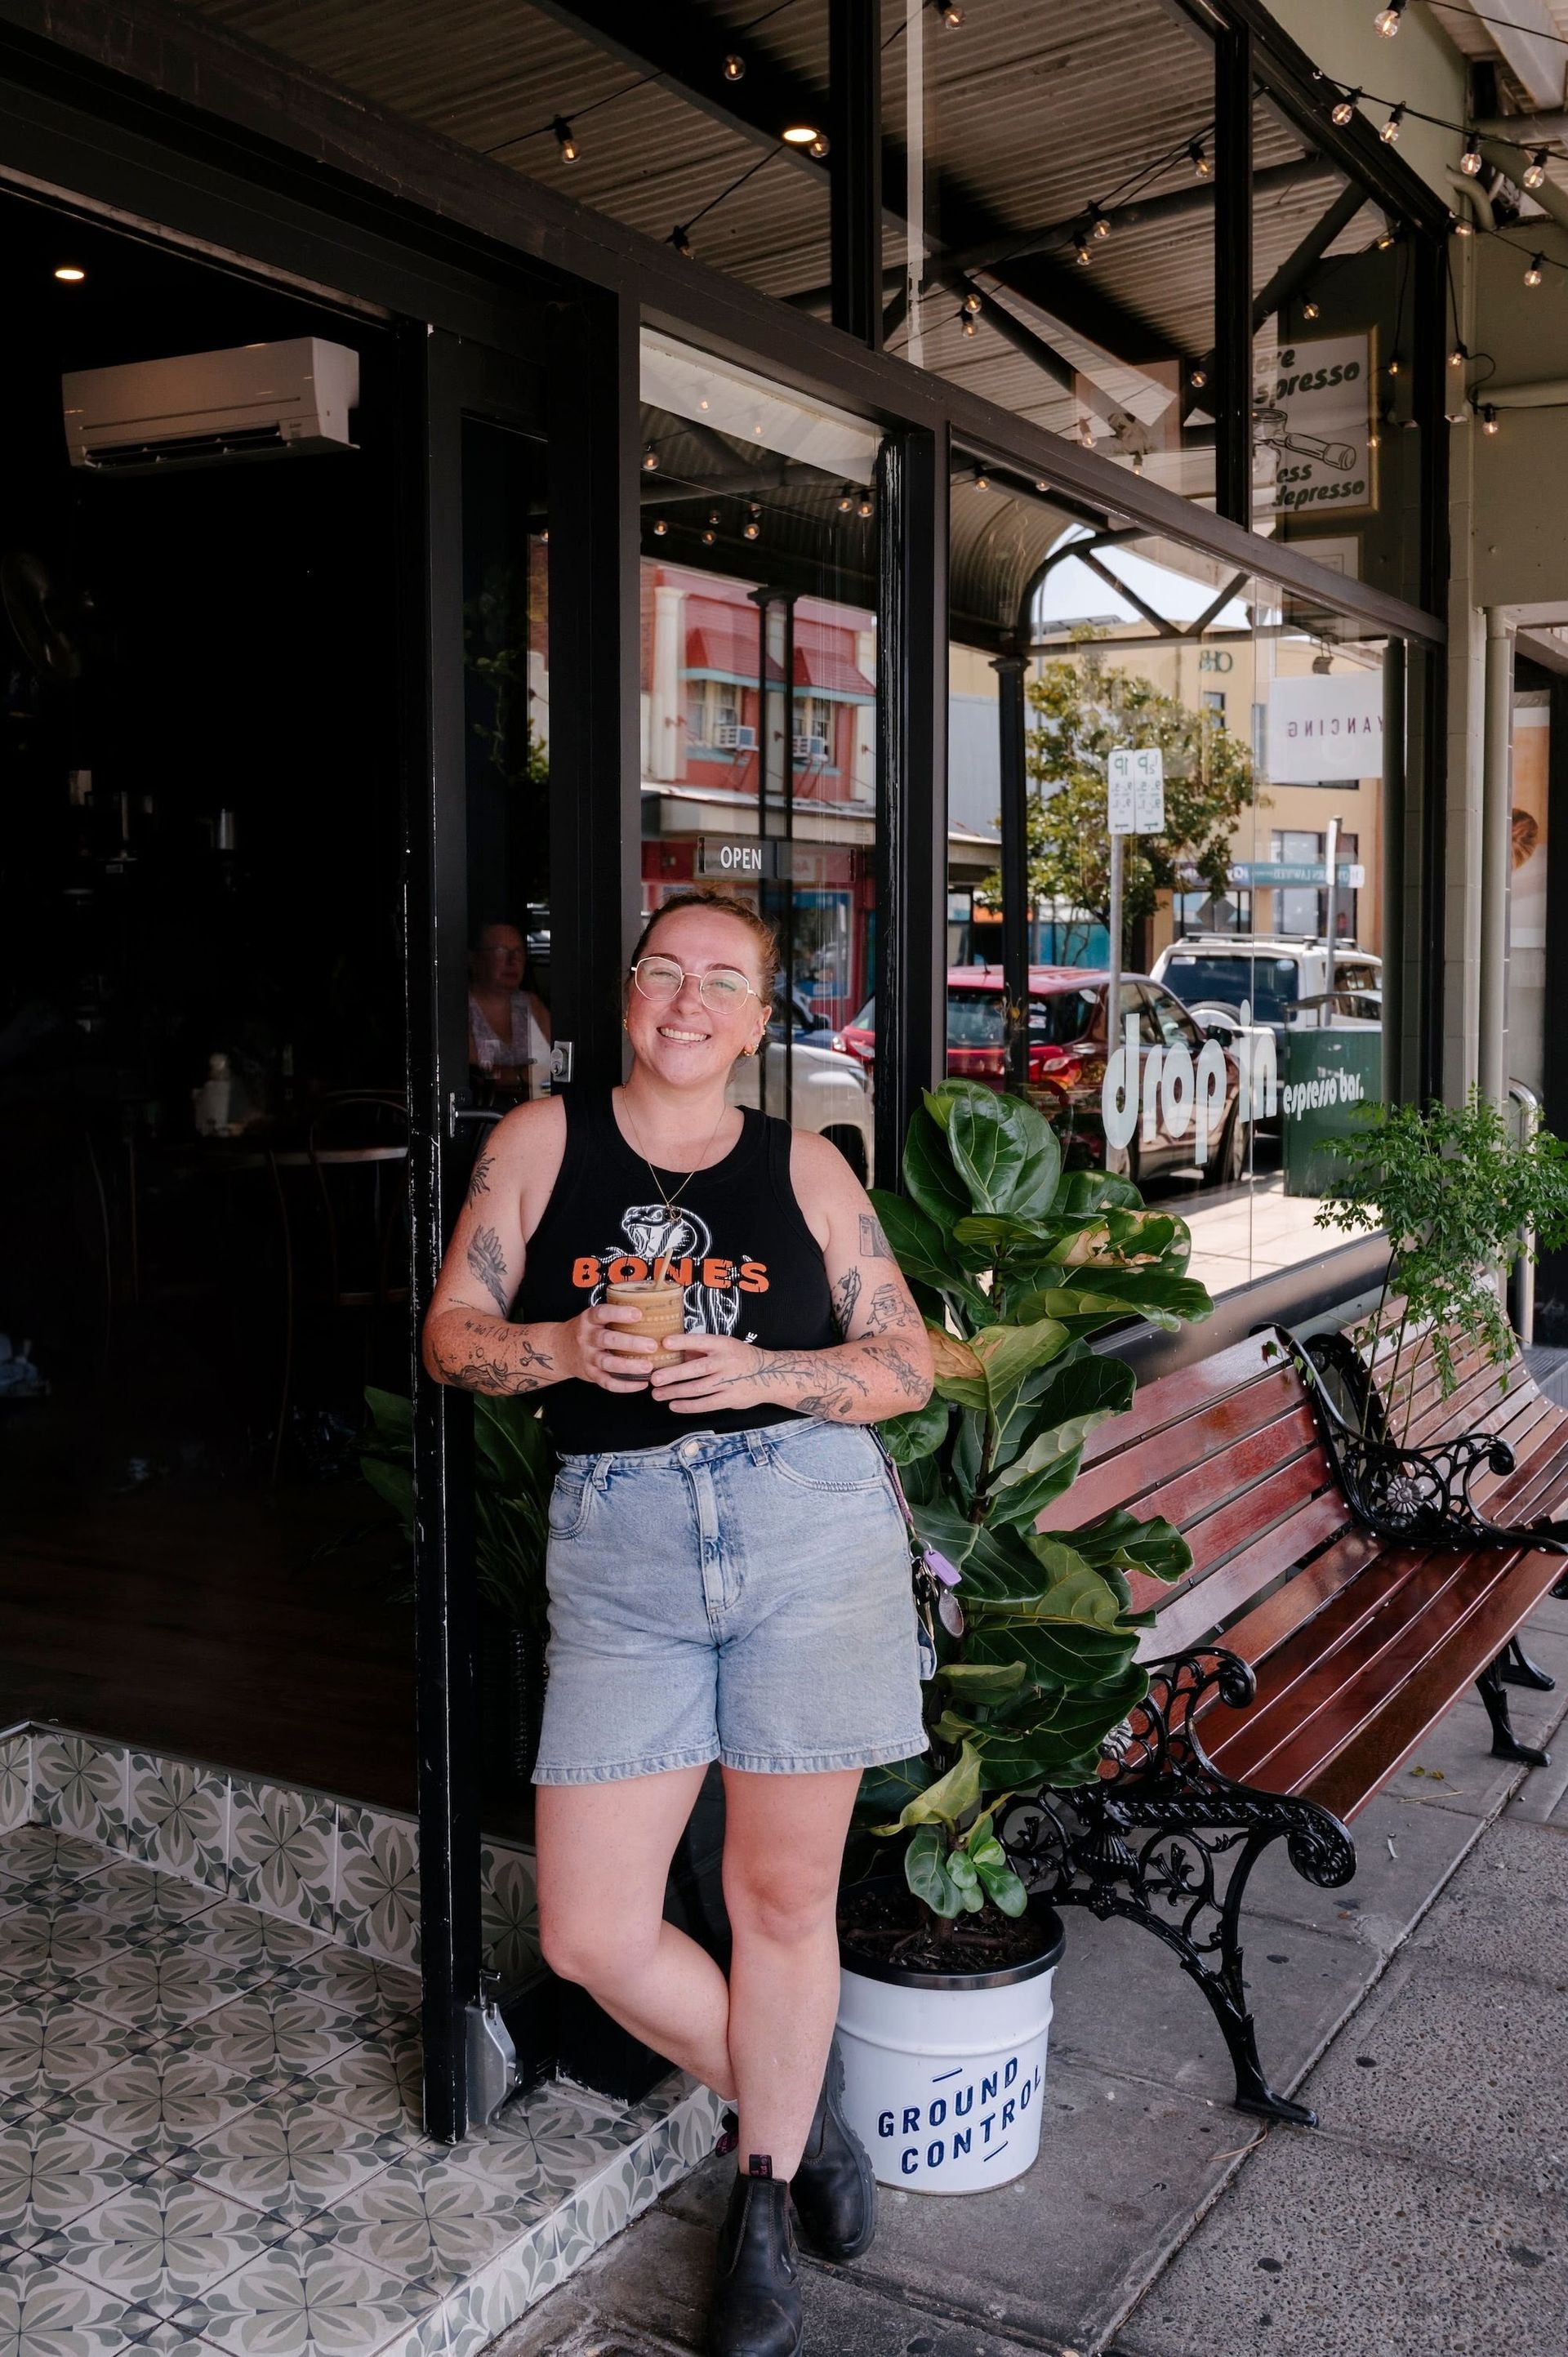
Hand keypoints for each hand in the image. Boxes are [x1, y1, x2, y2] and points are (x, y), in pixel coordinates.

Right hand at [566, 1302, 660, 1393]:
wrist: (559, 1349)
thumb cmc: (587, 1331)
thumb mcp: (594, 1317)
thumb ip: (615, 1314)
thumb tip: (651, 1306)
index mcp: (589, 1320)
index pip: (602, 1313)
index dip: (619, 1313)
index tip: (638, 1314)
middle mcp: (587, 1338)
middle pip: (608, 1340)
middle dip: (631, 1343)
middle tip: (652, 1345)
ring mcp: (588, 1357)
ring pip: (608, 1363)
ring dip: (629, 1366)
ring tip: (648, 1367)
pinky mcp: (591, 1374)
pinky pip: (607, 1382)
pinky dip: (624, 1385)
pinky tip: (641, 1383)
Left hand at [649, 1332, 769, 1415]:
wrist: (771, 1374)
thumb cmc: (740, 1358)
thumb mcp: (724, 1346)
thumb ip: (701, 1350)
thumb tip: (674, 1353)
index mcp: (723, 1344)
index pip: (701, 1341)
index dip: (683, 1342)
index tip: (665, 1342)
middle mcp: (726, 1362)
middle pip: (696, 1369)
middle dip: (673, 1374)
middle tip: (654, 1378)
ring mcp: (729, 1382)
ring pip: (698, 1389)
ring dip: (675, 1392)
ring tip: (657, 1394)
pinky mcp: (731, 1399)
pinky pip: (706, 1404)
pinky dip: (689, 1406)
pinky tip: (674, 1405)